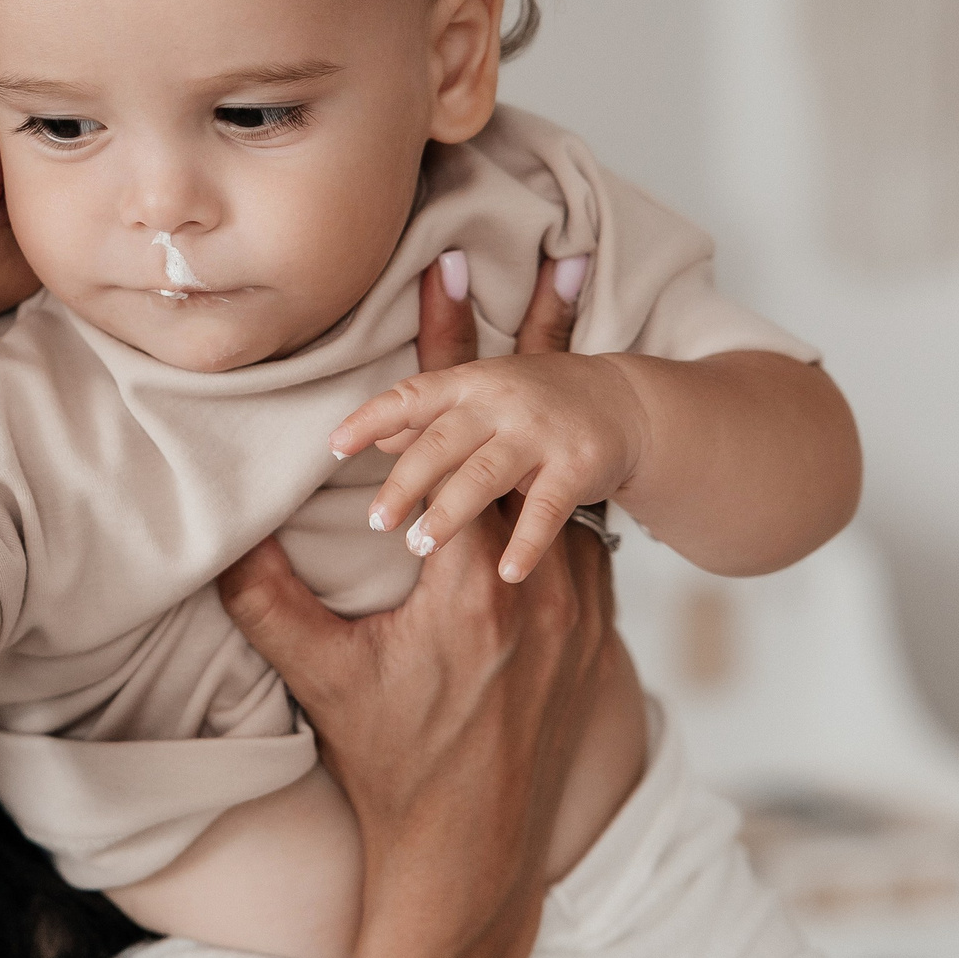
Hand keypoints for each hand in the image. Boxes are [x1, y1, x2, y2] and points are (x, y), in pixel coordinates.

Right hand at [215, 250, 615, 957]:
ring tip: (571, 341)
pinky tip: (568, 463)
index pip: (461, 438)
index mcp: (469, 581)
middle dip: (541, 343)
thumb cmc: (391, 767)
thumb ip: (267, 601)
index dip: (452, 354)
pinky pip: (589, 534)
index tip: (453, 273)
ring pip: (573, 483)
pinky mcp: (596, 632)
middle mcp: (540, 582)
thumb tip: (217, 536)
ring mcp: (580, 607)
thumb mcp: (319, 679)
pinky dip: (571, 486)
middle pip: (539, 434)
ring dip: (560, 413)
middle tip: (555, 258)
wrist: (473, 857)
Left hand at [335, 253, 644, 583]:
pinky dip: (527, 542)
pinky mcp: (578, 464)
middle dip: (404, 482)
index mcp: (468, 384)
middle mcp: (500, 402)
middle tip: (375, 520)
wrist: (624, 402)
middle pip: (440, 443)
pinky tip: (507, 573)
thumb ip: (430, 419)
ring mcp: (541, 432)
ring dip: (449, 512)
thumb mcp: (478, 399)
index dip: (370, 419)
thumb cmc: (531, 405)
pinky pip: (547, 509)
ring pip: (483, 475)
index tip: (333, 447)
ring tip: (419, 542)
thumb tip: (377, 439)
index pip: (410, 397)